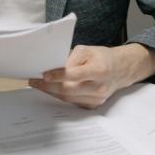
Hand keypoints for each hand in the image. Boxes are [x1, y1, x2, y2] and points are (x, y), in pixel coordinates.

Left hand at [28, 43, 154, 108]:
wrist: (120, 70)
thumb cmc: (101, 57)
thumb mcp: (86, 50)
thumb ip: (70, 58)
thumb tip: (52, 67)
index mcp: (99, 70)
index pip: (75, 75)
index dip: (58, 75)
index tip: (44, 75)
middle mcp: (99, 87)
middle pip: (68, 90)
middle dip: (48, 86)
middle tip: (34, 81)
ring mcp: (97, 98)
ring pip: (68, 98)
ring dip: (51, 92)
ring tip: (39, 84)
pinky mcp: (94, 105)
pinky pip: (73, 102)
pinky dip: (61, 96)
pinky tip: (52, 90)